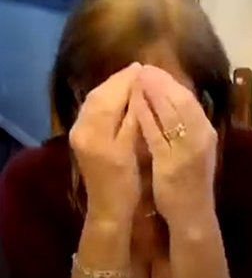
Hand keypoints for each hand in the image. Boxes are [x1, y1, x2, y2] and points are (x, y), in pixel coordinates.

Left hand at [69, 62, 142, 222]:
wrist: (109, 210)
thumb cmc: (126, 184)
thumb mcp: (133, 149)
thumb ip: (135, 119)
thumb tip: (142, 91)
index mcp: (95, 130)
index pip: (110, 95)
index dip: (127, 80)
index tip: (145, 68)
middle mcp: (82, 127)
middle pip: (99, 94)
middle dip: (119, 80)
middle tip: (141, 70)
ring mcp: (80, 133)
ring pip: (95, 101)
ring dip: (114, 88)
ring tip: (135, 80)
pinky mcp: (83, 138)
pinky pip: (94, 110)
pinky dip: (108, 99)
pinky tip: (123, 97)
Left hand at [132, 65, 217, 227]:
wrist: (194, 215)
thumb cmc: (190, 184)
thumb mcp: (190, 151)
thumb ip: (184, 130)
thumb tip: (174, 103)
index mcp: (206, 132)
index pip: (188, 100)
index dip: (171, 83)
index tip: (155, 68)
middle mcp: (202, 136)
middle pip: (181, 101)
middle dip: (163, 83)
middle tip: (146, 66)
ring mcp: (190, 150)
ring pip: (172, 115)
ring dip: (156, 94)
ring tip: (142, 76)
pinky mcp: (174, 164)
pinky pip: (159, 136)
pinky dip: (149, 118)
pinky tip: (138, 105)